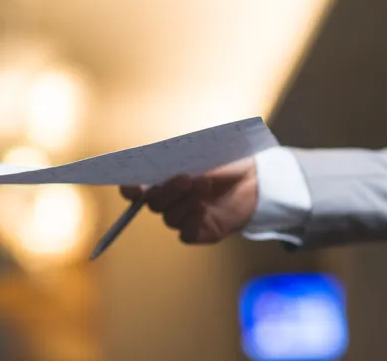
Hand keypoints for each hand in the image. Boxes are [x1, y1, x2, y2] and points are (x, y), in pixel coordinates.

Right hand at [120, 157, 257, 243]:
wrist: (257, 176)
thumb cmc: (226, 160)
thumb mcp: (200, 152)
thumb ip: (178, 158)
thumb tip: (161, 163)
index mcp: (162, 179)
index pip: (136, 188)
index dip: (130, 188)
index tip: (131, 185)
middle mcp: (169, 200)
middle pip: (153, 203)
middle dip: (167, 190)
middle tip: (184, 177)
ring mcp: (183, 217)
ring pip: (169, 217)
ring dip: (184, 201)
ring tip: (204, 184)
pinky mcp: (199, 232)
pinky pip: (186, 233)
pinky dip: (192, 220)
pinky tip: (204, 209)